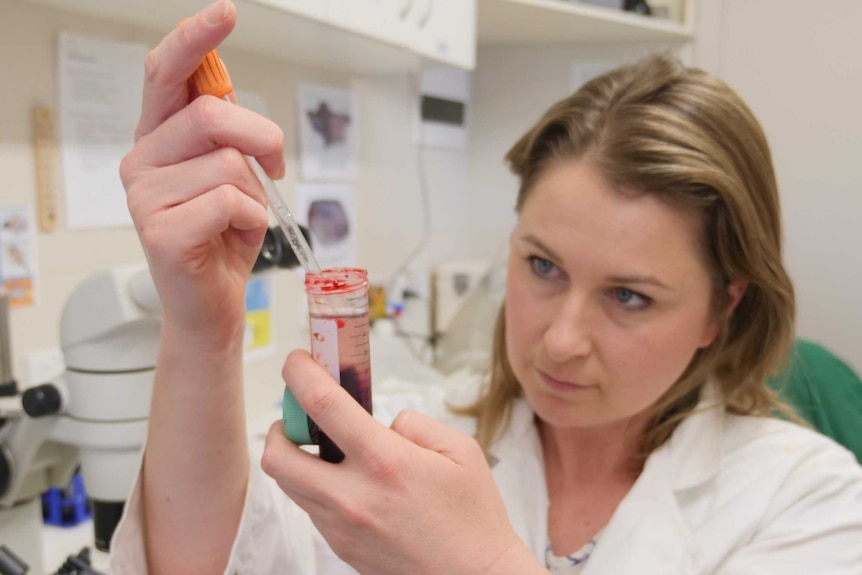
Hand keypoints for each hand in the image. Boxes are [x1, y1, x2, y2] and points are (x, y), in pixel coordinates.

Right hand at [119, 0, 284, 343]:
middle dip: (262, 137)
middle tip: (275, 164)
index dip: (194, 41)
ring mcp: (144, 196)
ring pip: (226, 164)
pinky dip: (250, 219)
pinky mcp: (160, 231)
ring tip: (241, 218)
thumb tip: (239, 111)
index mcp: (159, 139)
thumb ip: (231, 138)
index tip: (225, 14)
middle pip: (211, 116)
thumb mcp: (235, 177)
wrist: (212, 303)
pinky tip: (233, 236)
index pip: (167, 74)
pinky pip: (229, 201)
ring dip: (255, 193)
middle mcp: (141, 160)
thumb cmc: (224, 237)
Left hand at [262, 350, 541, 574]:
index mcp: (386, 463)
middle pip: (277, 455)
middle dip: (278, 426)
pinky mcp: (340, 548)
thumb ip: (414, 424)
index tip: (297, 361)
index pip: (324, 406)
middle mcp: (354, 497)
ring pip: (288, 484)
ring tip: (327, 449)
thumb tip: (382, 424)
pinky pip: (311, 507)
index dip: (301, 374)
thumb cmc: (474, 517)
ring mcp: (341, 528)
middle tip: (300, 416)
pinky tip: (349, 482)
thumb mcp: (461, 451)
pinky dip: (317, 486)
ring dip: (295, 457)